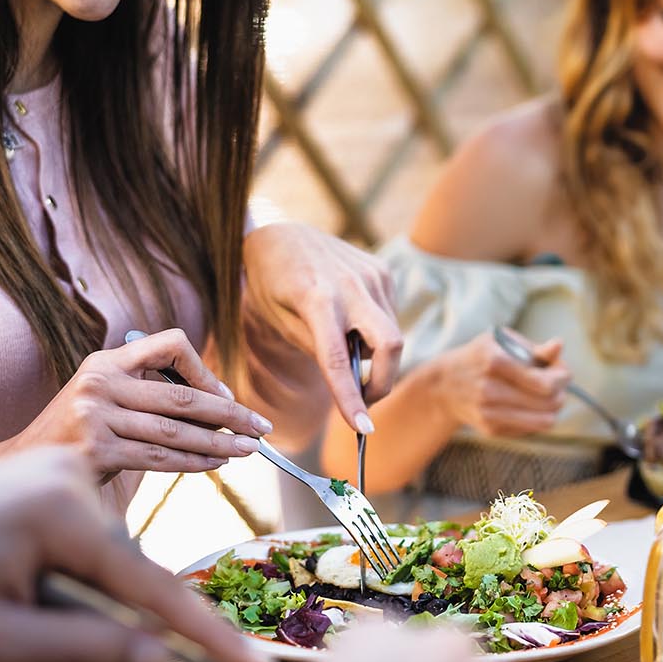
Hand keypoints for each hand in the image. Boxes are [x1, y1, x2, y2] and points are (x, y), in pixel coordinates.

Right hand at [0, 328, 271, 474]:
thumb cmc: (81, 433)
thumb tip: (222, 406)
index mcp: (108, 360)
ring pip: (174, 432)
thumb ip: (151, 392)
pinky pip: (157, 458)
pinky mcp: (94, 450)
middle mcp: (100, 381)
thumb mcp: (108, 397)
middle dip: (230, 415)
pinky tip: (215, 465)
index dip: (204, 369)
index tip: (226, 396)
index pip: (169, 343)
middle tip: (261, 427)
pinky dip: (192, 462)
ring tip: (248, 450)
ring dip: (218, 444)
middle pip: (182, 396)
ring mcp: (95, 415)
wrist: (23, 468)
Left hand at [0, 448, 269, 661]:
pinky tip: (17, 578)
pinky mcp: (57, 474)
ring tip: (4, 597)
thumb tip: (158, 656)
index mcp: (62, 512)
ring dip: (80, 591)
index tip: (250, 661)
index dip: (203, 631)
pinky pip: (92, 535)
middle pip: (129, 567)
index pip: (151, 584)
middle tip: (23, 626)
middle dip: (101, 611)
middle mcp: (74, 475)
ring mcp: (66, 468)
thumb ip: (83, 647)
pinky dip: (74, 569)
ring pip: (111, 553)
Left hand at [241, 223, 401, 433]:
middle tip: (363, 401)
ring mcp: (372, 274)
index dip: (351, 398)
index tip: (362, 429)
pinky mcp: (382, 270)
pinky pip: (390, 316)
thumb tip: (349, 379)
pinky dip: (375, 334)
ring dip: (375, 357)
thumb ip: (314, 349)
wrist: (281, 232)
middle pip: (391, 345)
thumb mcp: (277, 319)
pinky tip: (350, 322)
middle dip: (383, 382)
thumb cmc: (270, 281)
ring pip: (392, 335)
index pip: (339, 360)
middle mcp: (352, 284)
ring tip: (343, 345)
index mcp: (317, 298)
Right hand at [434, 329, 568, 437]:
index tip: (563, 372)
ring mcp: (488, 412)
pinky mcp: (490, 429)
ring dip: (553, 409)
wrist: (444, 384)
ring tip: (548, 397)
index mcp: (494, 361)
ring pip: (543, 421)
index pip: (544, 383)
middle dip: (560, 393)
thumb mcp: (502, 343)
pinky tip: (529, 405)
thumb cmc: (481, 357)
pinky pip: (530, 429)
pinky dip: (536, 418)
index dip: (562, 378)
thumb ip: (534, 348)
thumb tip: (558, 346)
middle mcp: (489, 389)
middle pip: (548, 403)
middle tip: (558, 385)